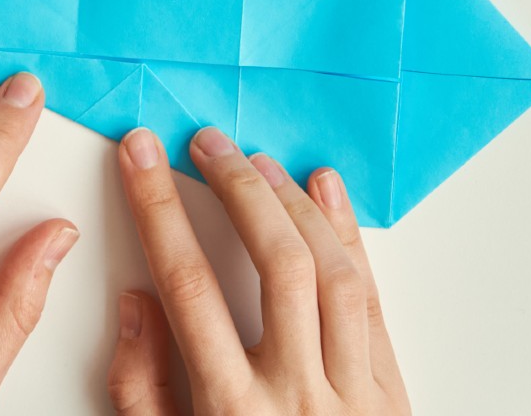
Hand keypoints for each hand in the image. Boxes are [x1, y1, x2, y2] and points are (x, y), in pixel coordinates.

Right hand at [108, 126, 411, 414]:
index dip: (159, 208)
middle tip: (204, 141)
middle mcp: (298, 396)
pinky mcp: (394, 395)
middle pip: (274, 263)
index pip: (189, 283)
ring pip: (335, 272)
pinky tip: (326, 191)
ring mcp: (355, 395)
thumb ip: (141, 388)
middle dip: (235, 188)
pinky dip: (351, 237)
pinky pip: (375, 300)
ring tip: (259, 160)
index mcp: (231, 414)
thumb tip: (137, 300)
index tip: (140, 155)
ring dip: (294, 203)